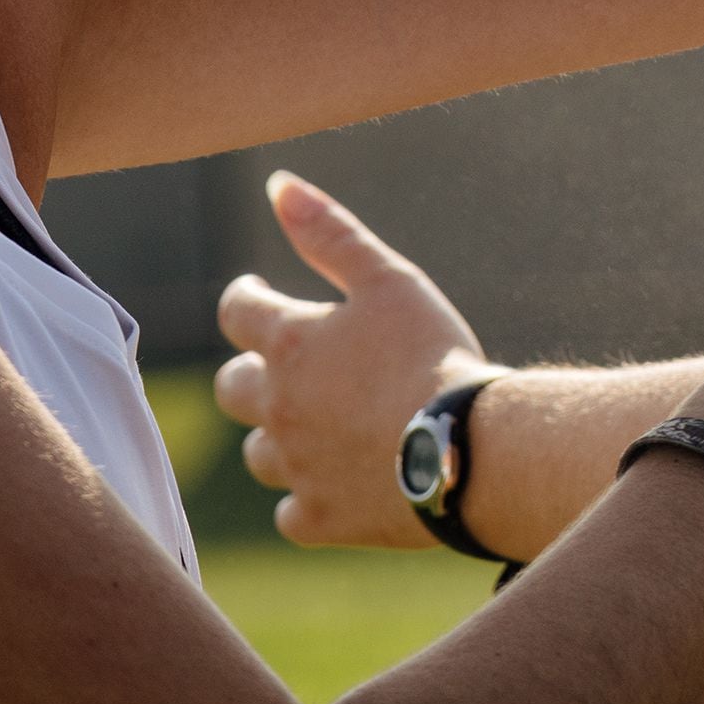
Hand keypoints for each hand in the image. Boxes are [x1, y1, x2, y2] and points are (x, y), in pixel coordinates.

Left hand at [213, 174, 486, 550]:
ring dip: (278, 436)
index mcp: (290, 342)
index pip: (237, 310)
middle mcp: (278, 405)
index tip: (261, 294)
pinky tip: (333, 485)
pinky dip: (306, 499)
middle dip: (254, 373)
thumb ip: (331, 233)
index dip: (248, 298)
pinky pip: (291, 514)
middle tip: (291, 367)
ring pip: (259, 454)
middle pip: (233, 388)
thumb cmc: (433, 355)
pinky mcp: (321, 518)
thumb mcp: (389, 279)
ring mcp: (296, 466)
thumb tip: (278, 185)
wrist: (470, 449)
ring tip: (317, 427)